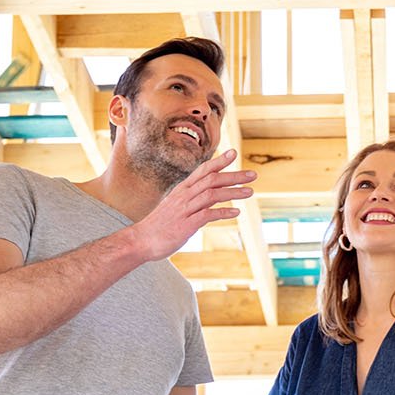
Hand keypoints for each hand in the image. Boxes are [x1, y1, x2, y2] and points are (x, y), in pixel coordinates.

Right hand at [126, 149, 255, 261]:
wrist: (141, 241)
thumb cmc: (159, 225)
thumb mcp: (176, 207)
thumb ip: (191, 200)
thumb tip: (208, 198)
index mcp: (182, 190)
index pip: (203, 170)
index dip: (219, 161)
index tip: (234, 153)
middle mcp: (184, 196)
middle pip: (212, 179)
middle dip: (234, 176)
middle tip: (253, 174)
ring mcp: (185, 209)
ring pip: (212, 194)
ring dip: (233, 192)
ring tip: (250, 192)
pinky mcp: (186, 224)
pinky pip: (207, 214)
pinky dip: (223, 212)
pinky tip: (236, 212)